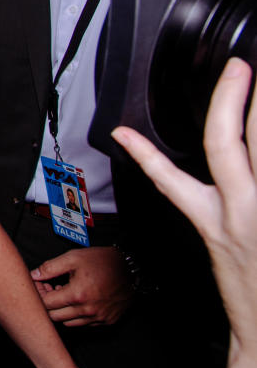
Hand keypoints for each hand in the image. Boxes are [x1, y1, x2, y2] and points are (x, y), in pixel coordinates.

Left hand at [29, 246, 132, 325]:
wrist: (131, 269)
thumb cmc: (104, 262)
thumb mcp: (73, 258)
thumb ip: (50, 267)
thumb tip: (34, 275)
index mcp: (77, 295)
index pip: (46, 303)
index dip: (38, 294)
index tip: (39, 285)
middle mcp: (87, 311)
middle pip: (54, 316)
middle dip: (47, 304)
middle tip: (49, 289)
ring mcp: (98, 318)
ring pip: (68, 323)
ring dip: (61, 311)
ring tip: (63, 294)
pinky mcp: (106, 321)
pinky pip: (84, 325)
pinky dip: (76, 316)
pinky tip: (77, 301)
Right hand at [113, 57, 256, 367]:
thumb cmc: (255, 301)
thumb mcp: (226, 254)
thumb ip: (220, 215)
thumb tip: (222, 185)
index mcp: (214, 223)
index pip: (167, 178)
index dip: (142, 151)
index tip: (123, 132)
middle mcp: (239, 212)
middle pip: (226, 141)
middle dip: (231, 99)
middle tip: (240, 66)